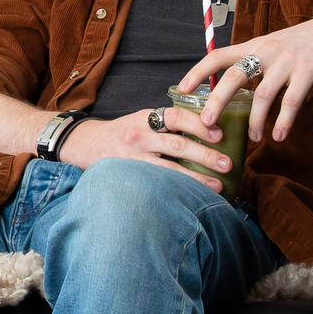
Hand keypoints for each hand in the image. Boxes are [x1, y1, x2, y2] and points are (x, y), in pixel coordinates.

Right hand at [59, 103, 233, 189]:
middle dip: (205, 155)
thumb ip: (167, 123)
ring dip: (196, 177)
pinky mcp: (128, 174)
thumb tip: (209, 128)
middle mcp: (139, 135)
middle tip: (227, 163)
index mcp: (146, 117)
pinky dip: (177, 189)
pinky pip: (156, 183)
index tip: (219, 134)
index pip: (177, 116)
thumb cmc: (122, 133)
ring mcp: (132, 157)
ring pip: (169, 168)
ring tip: (217, 185)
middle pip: (177, 145)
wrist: (85, 144)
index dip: (199, 125)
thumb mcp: (141, 119)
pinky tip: (190, 197)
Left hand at [179, 8, 312, 142]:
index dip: (198, 71)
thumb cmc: (305, 42)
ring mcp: (287, 61)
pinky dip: (283, 122)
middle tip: (206, 124)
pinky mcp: (309, 71)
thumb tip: (233, 84)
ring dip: (254, 121)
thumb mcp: (274, 44)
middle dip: (217, 101)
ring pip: (262, 95)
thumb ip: (254, 60)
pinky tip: (279, 135)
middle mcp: (266, 51)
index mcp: (254, 45)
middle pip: (233, 76)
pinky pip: (291, 102)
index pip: (218, 55)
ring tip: (252, 139)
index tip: (181, 89)